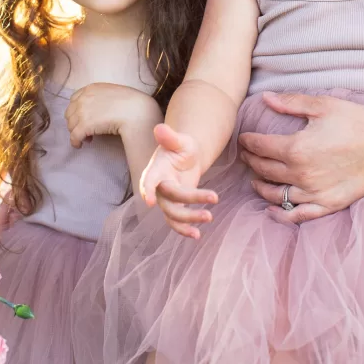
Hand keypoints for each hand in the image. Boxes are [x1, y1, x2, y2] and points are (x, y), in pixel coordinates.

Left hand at [65, 83, 160, 147]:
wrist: (137, 111)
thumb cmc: (131, 103)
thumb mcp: (114, 92)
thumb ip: (102, 96)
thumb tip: (99, 108)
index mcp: (91, 88)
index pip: (74, 99)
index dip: (77, 110)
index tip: (84, 117)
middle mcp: (84, 98)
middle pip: (70, 113)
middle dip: (76, 121)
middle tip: (86, 129)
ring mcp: (82, 112)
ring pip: (70, 125)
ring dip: (76, 132)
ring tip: (88, 137)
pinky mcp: (84, 126)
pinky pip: (74, 136)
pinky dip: (75, 142)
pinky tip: (81, 145)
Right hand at [140, 124, 217, 239]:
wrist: (185, 158)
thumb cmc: (181, 147)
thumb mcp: (180, 141)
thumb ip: (170, 137)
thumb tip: (159, 128)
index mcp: (156, 170)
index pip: (149, 180)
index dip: (147, 190)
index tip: (149, 201)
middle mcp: (158, 187)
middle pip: (171, 198)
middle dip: (191, 200)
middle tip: (215, 197)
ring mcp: (166, 200)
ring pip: (173, 214)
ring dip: (189, 219)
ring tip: (209, 217)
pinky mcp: (175, 207)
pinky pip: (176, 222)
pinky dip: (185, 230)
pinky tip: (197, 235)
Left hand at [239, 92, 363, 223]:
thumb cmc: (355, 119)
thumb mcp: (320, 105)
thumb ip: (290, 103)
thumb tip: (264, 98)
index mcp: (295, 148)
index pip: (259, 147)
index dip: (247, 142)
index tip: (243, 139)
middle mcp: (300, 174)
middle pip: (263, 169)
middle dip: (251, 161)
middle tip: (247, 155)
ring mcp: (314, 192)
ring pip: (275, 194)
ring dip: (260, 186)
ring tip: (255, 179)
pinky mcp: (328, 204)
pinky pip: (298, 214)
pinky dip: (281, 214)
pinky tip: (271, 209)